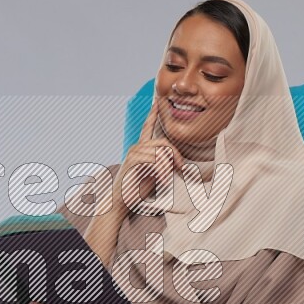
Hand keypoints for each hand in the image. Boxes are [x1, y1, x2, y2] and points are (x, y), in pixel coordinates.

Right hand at [111, 97, 183, 214]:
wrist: (121, 201)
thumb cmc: (138, 189)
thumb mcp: (155, 174)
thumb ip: (164, 163)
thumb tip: (178, 161)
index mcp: (141, 148)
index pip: (147, 127)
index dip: (153, 114)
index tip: (158, 102)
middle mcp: (136, 147)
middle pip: (163, 142)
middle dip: (176, 155)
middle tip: (181, 168)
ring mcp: (133, 153)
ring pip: (161, 152)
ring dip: (168, 167)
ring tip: (167, 180)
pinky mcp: (132, 161)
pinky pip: (154, 160)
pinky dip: (162, 171)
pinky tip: (162, 181)